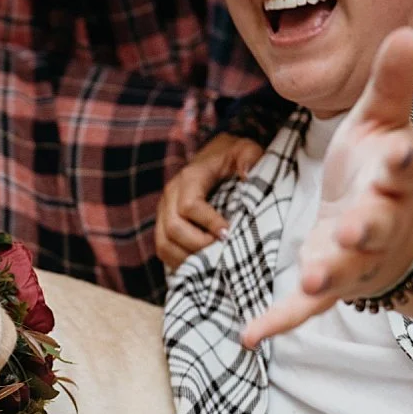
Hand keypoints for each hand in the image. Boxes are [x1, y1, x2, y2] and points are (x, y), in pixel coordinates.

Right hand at [156, 133, 263, 269]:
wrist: (212, 158)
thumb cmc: (231, 157)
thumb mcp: (244, 148)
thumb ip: (249, 156)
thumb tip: (246, 175)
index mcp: (189, 177)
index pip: (189, 205)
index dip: (208, 222)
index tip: (229, 233)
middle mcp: (170, 195)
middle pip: (173, 227)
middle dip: (198, 244)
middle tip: (223, 249)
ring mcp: (163, 212)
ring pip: (164, 243)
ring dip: (187, 257)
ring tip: (212, 261)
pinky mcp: (163, 226)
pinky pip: (163, 250)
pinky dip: (180, 262)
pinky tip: (201, 265)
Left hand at [241, 28, 412, 347]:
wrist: (391, 229)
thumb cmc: (379, 170)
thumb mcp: (385, 122)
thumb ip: (391, 83)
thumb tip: (406, 29)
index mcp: (392, 180)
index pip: (403, 169)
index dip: (402, 161)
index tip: (403, 150)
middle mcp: (377, 223)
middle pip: (374, 226)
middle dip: (364, 227)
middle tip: (352, 226)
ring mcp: (352, 258)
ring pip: (342, 270)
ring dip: (327, 275)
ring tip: (310, 280)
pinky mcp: (327, 283)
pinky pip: (302, 308)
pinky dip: (279, 321)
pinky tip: (249, 337)